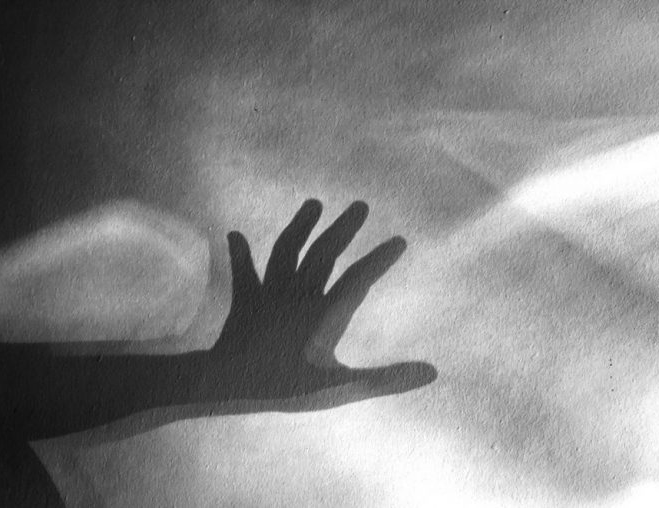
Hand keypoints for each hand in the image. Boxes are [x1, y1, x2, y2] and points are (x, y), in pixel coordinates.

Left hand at [210, 199, 436, 408]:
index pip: (359, 279)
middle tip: (360, 205)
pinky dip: (239, 254)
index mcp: (323, 314)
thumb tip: (432, 371)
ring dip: (300, 226)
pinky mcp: (246, 301)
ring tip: (314, 204)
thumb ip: (386, 379)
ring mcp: (270, 295)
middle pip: (323, 253)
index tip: (399, 240)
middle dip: (343, 228)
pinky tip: (233, 234)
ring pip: (286, 251)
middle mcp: (298, 296)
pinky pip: (243, 273)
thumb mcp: (340, 389)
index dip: (380, 259)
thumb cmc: (284, 388)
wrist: (226, 384)